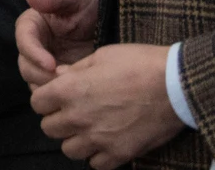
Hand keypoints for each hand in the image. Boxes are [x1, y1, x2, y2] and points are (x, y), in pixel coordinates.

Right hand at [16, 0, 99, 87]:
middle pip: (25, 66)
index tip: (51, 64)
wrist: (112, 21)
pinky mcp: (57, 77)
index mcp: (32, 24)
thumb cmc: (91, 3)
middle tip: (65, 80)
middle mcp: (34, 46)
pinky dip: (60, 95)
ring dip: (50, 88)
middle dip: (41, 75)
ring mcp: (44, 63)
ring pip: (35, 82)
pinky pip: (50, 92)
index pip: (23, 40)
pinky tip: (78, 93)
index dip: (33, 54)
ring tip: (73, 88)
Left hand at [30, 44, 184, 169]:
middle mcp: (79, 117)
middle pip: (49, 128)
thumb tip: (58, 77)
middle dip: (58, 119)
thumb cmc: (140, 63)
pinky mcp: (119, 153)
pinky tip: (107, 141)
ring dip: (75, 139)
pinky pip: (95, 164)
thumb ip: (75, 70)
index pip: (37, 103)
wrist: (177, 84)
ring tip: (90, 128)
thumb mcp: (102, 55)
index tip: (57, 96)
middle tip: (74, 111)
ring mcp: (99, 139)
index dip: (46, 98)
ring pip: (68, 149)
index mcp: (70, 89)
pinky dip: (97, 155)